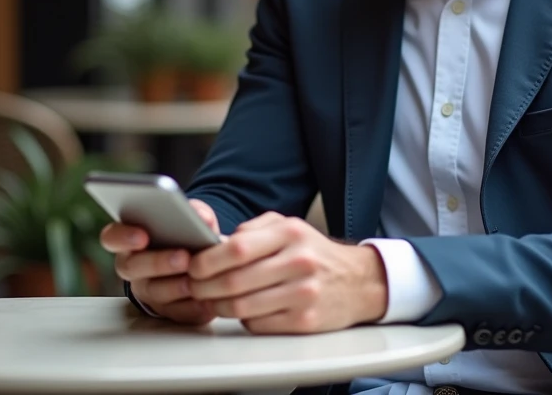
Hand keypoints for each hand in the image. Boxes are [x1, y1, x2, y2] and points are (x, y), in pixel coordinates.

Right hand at [100, 198, 220, 324]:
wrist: (201, 263)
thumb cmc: (190, 235)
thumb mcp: (193, 218)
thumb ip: (196, 212)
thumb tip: (201, 217)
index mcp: (130, 239)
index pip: (112, 237)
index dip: (122, 237)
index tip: (142, 236)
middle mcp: (133, 267)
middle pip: (132, 267)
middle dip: (157, 262)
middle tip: (182, 257)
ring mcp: (147, 291)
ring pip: (153, 292)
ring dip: (175, 286)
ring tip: (194, 280)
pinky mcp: (167, 310)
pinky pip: (175, 312)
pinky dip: (191, 307)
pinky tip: (205, 299)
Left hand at [187, 211, 387, 333]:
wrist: (358, 281)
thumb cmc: (314, 253)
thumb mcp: (288, 226)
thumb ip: (252, 230)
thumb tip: (213, 244)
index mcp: (291, 234)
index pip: (236, 249)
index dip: (207, 260)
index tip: (193, 265)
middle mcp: (299, 262)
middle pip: (234, 281)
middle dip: (204, 286)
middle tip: (194, 286)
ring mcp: (303, 294)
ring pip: (241, 307)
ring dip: (218, 305)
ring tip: (212, 299)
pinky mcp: (304, 321)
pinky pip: (257, 324)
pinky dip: (242, 319)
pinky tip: (242, 309)